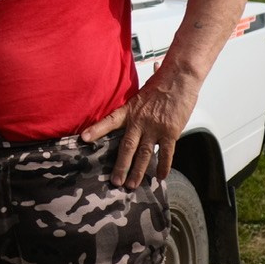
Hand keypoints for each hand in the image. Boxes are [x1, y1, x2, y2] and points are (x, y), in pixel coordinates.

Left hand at [82, 68, 201, 187]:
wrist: (181, 78)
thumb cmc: (164, 81)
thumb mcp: (144, 89)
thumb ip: (140, 97)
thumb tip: (141, 82)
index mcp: (130, 110)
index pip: (110, 120)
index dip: (96, 129)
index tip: (83, 138)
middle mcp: (140, 121)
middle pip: (126, 146)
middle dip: (120, 166)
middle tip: (115, 181)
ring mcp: (155, 128)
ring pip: (144, 154)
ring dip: (138, 171)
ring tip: (132, 185)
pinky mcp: (170, 132)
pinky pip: (166, 153)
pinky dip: (163, 166)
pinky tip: (160, 176)